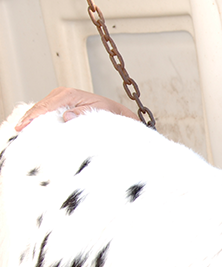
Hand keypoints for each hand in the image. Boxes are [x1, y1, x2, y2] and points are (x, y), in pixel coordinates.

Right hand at [15, 87, 138, 130]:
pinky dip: (37, 117)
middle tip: (19, 129)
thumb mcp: (97, 113)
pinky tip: (30, 125)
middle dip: (28, 117)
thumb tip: (66, 117)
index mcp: (69, 94)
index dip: (34, 116)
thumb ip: (81, 114)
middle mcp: (62, 93)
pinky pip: (45, 110)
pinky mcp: (59, 102)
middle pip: (40, 106)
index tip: (24, 126)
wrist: (113, 110)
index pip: (46, 106)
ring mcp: (59, 97)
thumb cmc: (107, 111)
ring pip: (41, 108)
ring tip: (21, 129)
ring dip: (31, 118)